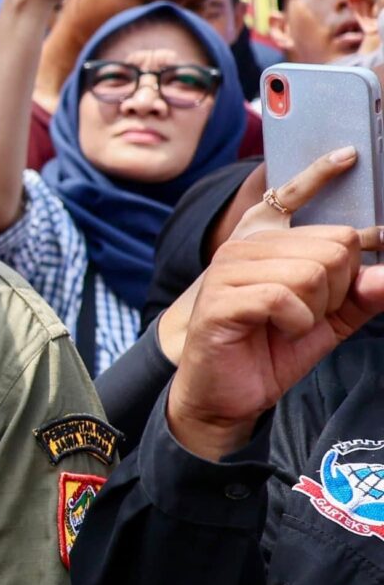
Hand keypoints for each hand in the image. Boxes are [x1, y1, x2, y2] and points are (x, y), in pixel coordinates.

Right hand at [165, 173, 383, 458]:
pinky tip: (276, 331)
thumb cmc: (271, 349)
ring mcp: (231, 268)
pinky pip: (285, 298)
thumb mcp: (329, 320)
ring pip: (312, 272)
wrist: (226, 394)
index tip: (347, 189)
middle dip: (334, 290)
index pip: (327, 220)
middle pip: (332, 246)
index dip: (343, 229)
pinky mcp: (223, 298)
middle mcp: (248, 245)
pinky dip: (294, 323)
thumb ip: (361, 293)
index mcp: (271, 241)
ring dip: (313, 310)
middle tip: (307, 313)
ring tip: (288, 323)